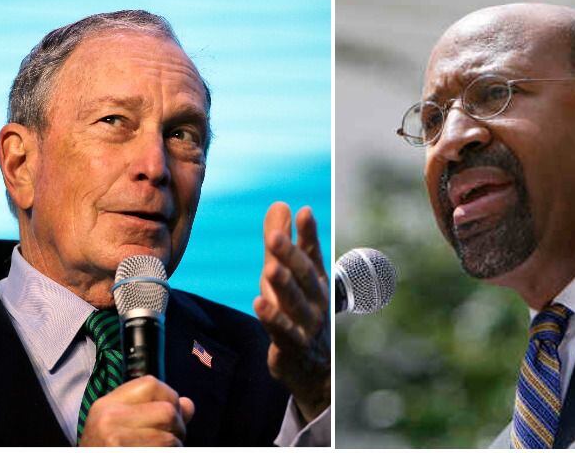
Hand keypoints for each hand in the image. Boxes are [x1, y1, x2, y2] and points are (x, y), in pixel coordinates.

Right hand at [79, 375, 194, 445]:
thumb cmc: (105, 448)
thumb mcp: (118, 424)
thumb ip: (153, 409)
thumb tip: (187, 404)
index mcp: (107, 405)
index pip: (152, 384)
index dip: (170, 397)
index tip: (171, 413)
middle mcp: (108, 420)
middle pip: (167, 411)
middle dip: (179, 426)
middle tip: (172, 437)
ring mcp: (115, 441)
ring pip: (170, 438)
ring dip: (175, 446)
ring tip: (162, 449)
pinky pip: (164, 451)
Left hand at [255, 202, 330, 422]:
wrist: (315, 371)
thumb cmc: (298, 313)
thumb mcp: (286, 276)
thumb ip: (280, 243)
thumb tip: (279, 204)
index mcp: (316, 281)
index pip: (312, 254)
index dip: (308, 234)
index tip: (304, 212)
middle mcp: (316, 300)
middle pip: (305, 276)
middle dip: (291, 256)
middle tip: (276, 236)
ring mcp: (307, 325)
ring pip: (295, 303)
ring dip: (284, 285)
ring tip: (270, 269)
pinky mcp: (292, 347)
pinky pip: (283, 332)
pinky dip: (273, 318)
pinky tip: (259, 304)